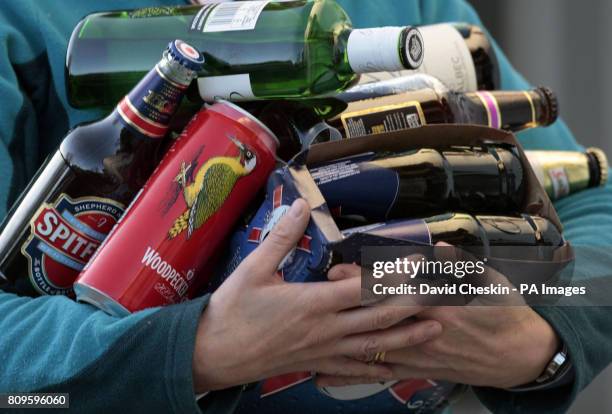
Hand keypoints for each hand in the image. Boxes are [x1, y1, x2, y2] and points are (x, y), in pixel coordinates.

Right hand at [192, 199, 441, 391]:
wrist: (214, 353)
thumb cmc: (232, 310)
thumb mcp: (253, 268)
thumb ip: (282, 238)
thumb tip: (301, 206)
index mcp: (312, 302)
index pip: (363, 287)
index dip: (394, 275)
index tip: (419, 263)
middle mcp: (325, 328)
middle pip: (378, 317)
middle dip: (413, 305)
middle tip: (442, 295)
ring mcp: (323, 350)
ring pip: (373, 346)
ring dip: (407, 338)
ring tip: (435, 329)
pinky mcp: (317, 363)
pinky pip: (354, 369)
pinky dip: (378, 367)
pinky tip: (396, 367)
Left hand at [316, 246, 558, 388]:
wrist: (519, 355)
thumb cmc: (505, 313)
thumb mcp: (488, 281)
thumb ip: (460, 265)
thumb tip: (441, 249)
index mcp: (441, 304)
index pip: (394, 289)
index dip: (363, 279)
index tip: (339, 270)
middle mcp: (425, 331)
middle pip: (377, 315)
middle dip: (345, 304)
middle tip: (317, 292)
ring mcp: (420, 355)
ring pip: (374, 345)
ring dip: (343, 337)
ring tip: (315, 329)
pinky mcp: (419, 370)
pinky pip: (382, 374)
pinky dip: (354, 375)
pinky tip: (327, 376)